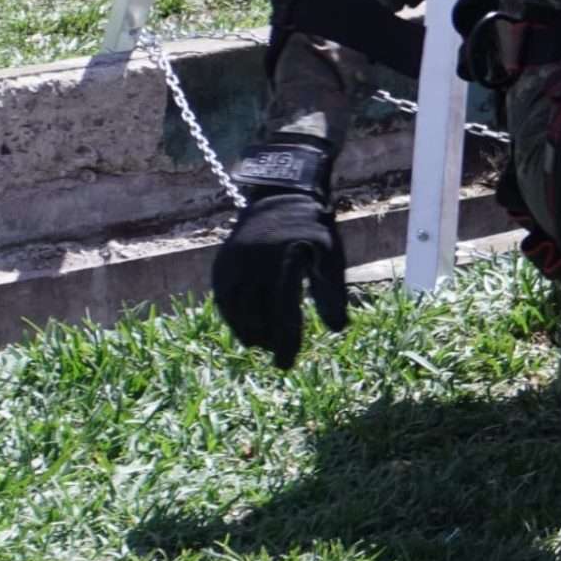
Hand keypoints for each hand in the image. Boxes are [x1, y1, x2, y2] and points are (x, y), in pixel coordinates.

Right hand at [210, 142, 350, 367]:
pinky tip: (245, 330)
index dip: (286, 340)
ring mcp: (235, 261)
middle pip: (258, 314)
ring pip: (235, 310)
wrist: (283, 196)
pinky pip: (222, 298)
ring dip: (248, 332)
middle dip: (268, 341)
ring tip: (263, 346)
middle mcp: (256, 261)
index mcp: (286, 260)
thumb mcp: (330, 255)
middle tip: (278, 359)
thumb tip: (338, 329)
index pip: (284, 311)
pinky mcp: (222, 263)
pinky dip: (232, 318)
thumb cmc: (314, 231)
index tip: (287, 364)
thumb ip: (332, 291)